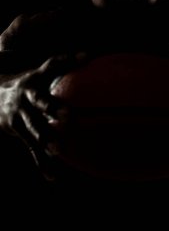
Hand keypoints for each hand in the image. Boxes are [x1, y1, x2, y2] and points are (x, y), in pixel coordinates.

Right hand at [0, 52, 87, 179]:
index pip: (52, 65)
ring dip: (45, 138)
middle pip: (40, 101)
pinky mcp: (17, 131)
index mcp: (36, 78)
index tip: (85, 58)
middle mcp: (26, 95)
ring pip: (33, 128)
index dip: (67, 60)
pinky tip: (52, 175)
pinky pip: (30, 148)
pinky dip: (41, 162)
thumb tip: (89, 55)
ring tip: (59, 148)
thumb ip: (63, 64)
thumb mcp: (41, 72)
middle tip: (68, 115)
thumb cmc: (29, 84)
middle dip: (52, 107)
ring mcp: (19, 115)